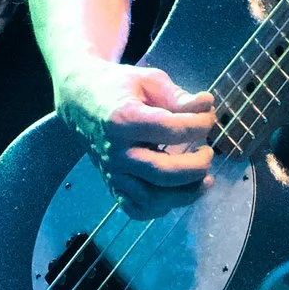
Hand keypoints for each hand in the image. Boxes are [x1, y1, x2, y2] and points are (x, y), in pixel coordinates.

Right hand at [53, 59, 215, 218]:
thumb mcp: (148, 80)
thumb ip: (177, 96)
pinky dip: (160, 208)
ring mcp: (113, 173)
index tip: (208, 117)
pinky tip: (176, 192)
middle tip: (208, 151)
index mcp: (123, 120)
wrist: (80, 99)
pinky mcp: (112, 185)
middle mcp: (116, 152)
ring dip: (186, 193)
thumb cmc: (117, 86)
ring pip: (152, 199)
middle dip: (196, 166)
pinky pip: (137, 210)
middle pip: (163, 172)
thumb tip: (207, 105)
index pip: (172, 130)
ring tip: (204, 178)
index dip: (200, 125)